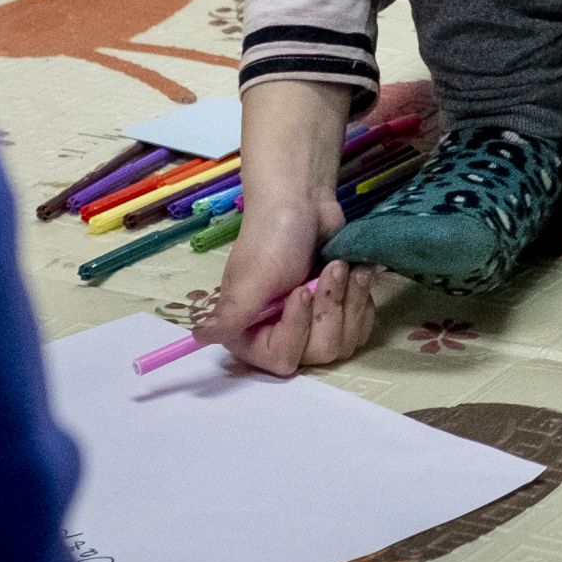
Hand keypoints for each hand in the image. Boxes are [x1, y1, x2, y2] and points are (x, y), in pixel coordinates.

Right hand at [209, 201, 382, 376]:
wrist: (305, 200)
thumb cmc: (273, 235)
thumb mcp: (252, 277)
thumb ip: (231, 315)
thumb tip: (199, 339)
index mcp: (249, 330)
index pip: (281, 361)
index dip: (298, 330)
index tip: (301, 292)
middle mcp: (279, 332)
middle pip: (318, 353)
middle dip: (329, 309)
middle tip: (330, 271)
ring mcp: (311, 323)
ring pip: (343, 342)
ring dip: (350, 300)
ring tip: (341, 266)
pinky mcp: (337, 308)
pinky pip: (359, 326)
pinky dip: (362, 299)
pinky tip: (358, 272)